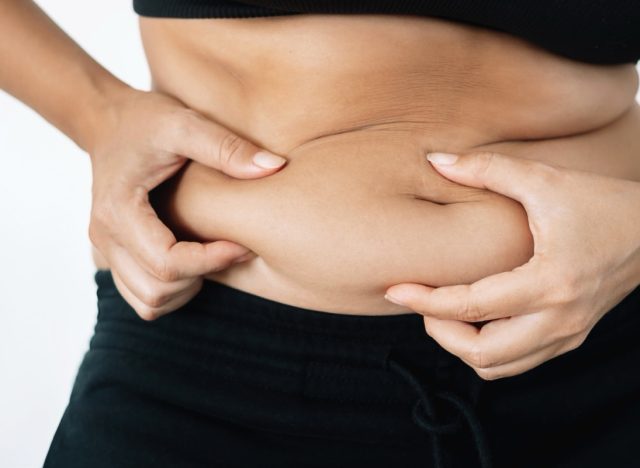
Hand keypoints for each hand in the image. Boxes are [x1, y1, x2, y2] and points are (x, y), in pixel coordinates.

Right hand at [87, 86, 286, 319]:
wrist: (108, 122)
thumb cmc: (145, 120)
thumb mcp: (185, 123)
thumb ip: (227, 147)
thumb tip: (274, 167)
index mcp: (118, 211)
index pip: (168, 263)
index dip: (212, 260)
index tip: (243, 244)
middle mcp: (105, 238)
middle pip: (158, 290)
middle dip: (203, 275)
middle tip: (234, 248)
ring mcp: (106, 251)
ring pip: (150, 302)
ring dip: (188, 289)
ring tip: (213, 255)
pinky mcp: (115, 257)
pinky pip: (143, 298)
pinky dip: (173, 291)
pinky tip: (194, 262)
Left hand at [384, 151, 639, 379]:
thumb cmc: (603, 203)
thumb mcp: (545, 179)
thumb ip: (487, 168)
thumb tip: (435, 161)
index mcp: (550, 282)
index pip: (471, 307)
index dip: (425, 300)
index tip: (395, 289)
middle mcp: (559, 319)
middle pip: (481, 355)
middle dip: (440, 332)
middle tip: (424, 301)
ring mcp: (567, 334)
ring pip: (498, 367)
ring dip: (462, 345)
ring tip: (446, 310)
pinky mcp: (570, 337)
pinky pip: (517, 361)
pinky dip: (487, 348)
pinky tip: (478, 316)